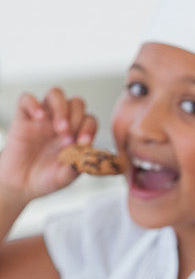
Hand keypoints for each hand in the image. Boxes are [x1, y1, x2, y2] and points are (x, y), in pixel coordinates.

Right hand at [0, 87, 96, 205]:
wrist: (21, 184)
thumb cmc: (45, 179)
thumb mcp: (64, 178)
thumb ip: (75, 168)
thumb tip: (85, 157)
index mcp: (76, 135)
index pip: (89, 120)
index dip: (89, 128)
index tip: (83, 142)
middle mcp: (62, 122)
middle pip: (77, 103)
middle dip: (76, 118)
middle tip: (68, 137)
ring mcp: (43, 118)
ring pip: (56, 94)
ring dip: (61, 108)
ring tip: (59, 129)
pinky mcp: (24, 117)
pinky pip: (27, 98)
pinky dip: (34, 104)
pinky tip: (38, 118)